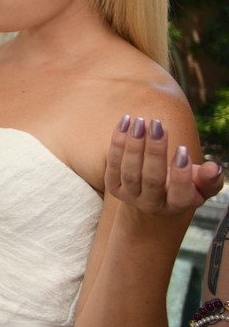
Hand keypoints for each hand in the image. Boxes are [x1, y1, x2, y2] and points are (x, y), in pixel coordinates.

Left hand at [105, 116, 223, 215]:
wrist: (154, 194)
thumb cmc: (185, 185)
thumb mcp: (201, 185)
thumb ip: (210, 179)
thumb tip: (214, 168)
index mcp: (176, 205)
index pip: (180, 193)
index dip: (181, 173)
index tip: (183, 149)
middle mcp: (151, 204)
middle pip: (152, 179)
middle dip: (155, 151)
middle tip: (158, 125)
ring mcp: (130, 196)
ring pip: (129, 171)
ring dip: (133, 145)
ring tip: (140, 122)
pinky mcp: (113, 186)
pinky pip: (112, 163)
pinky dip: (117, 142)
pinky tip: (125, 123)